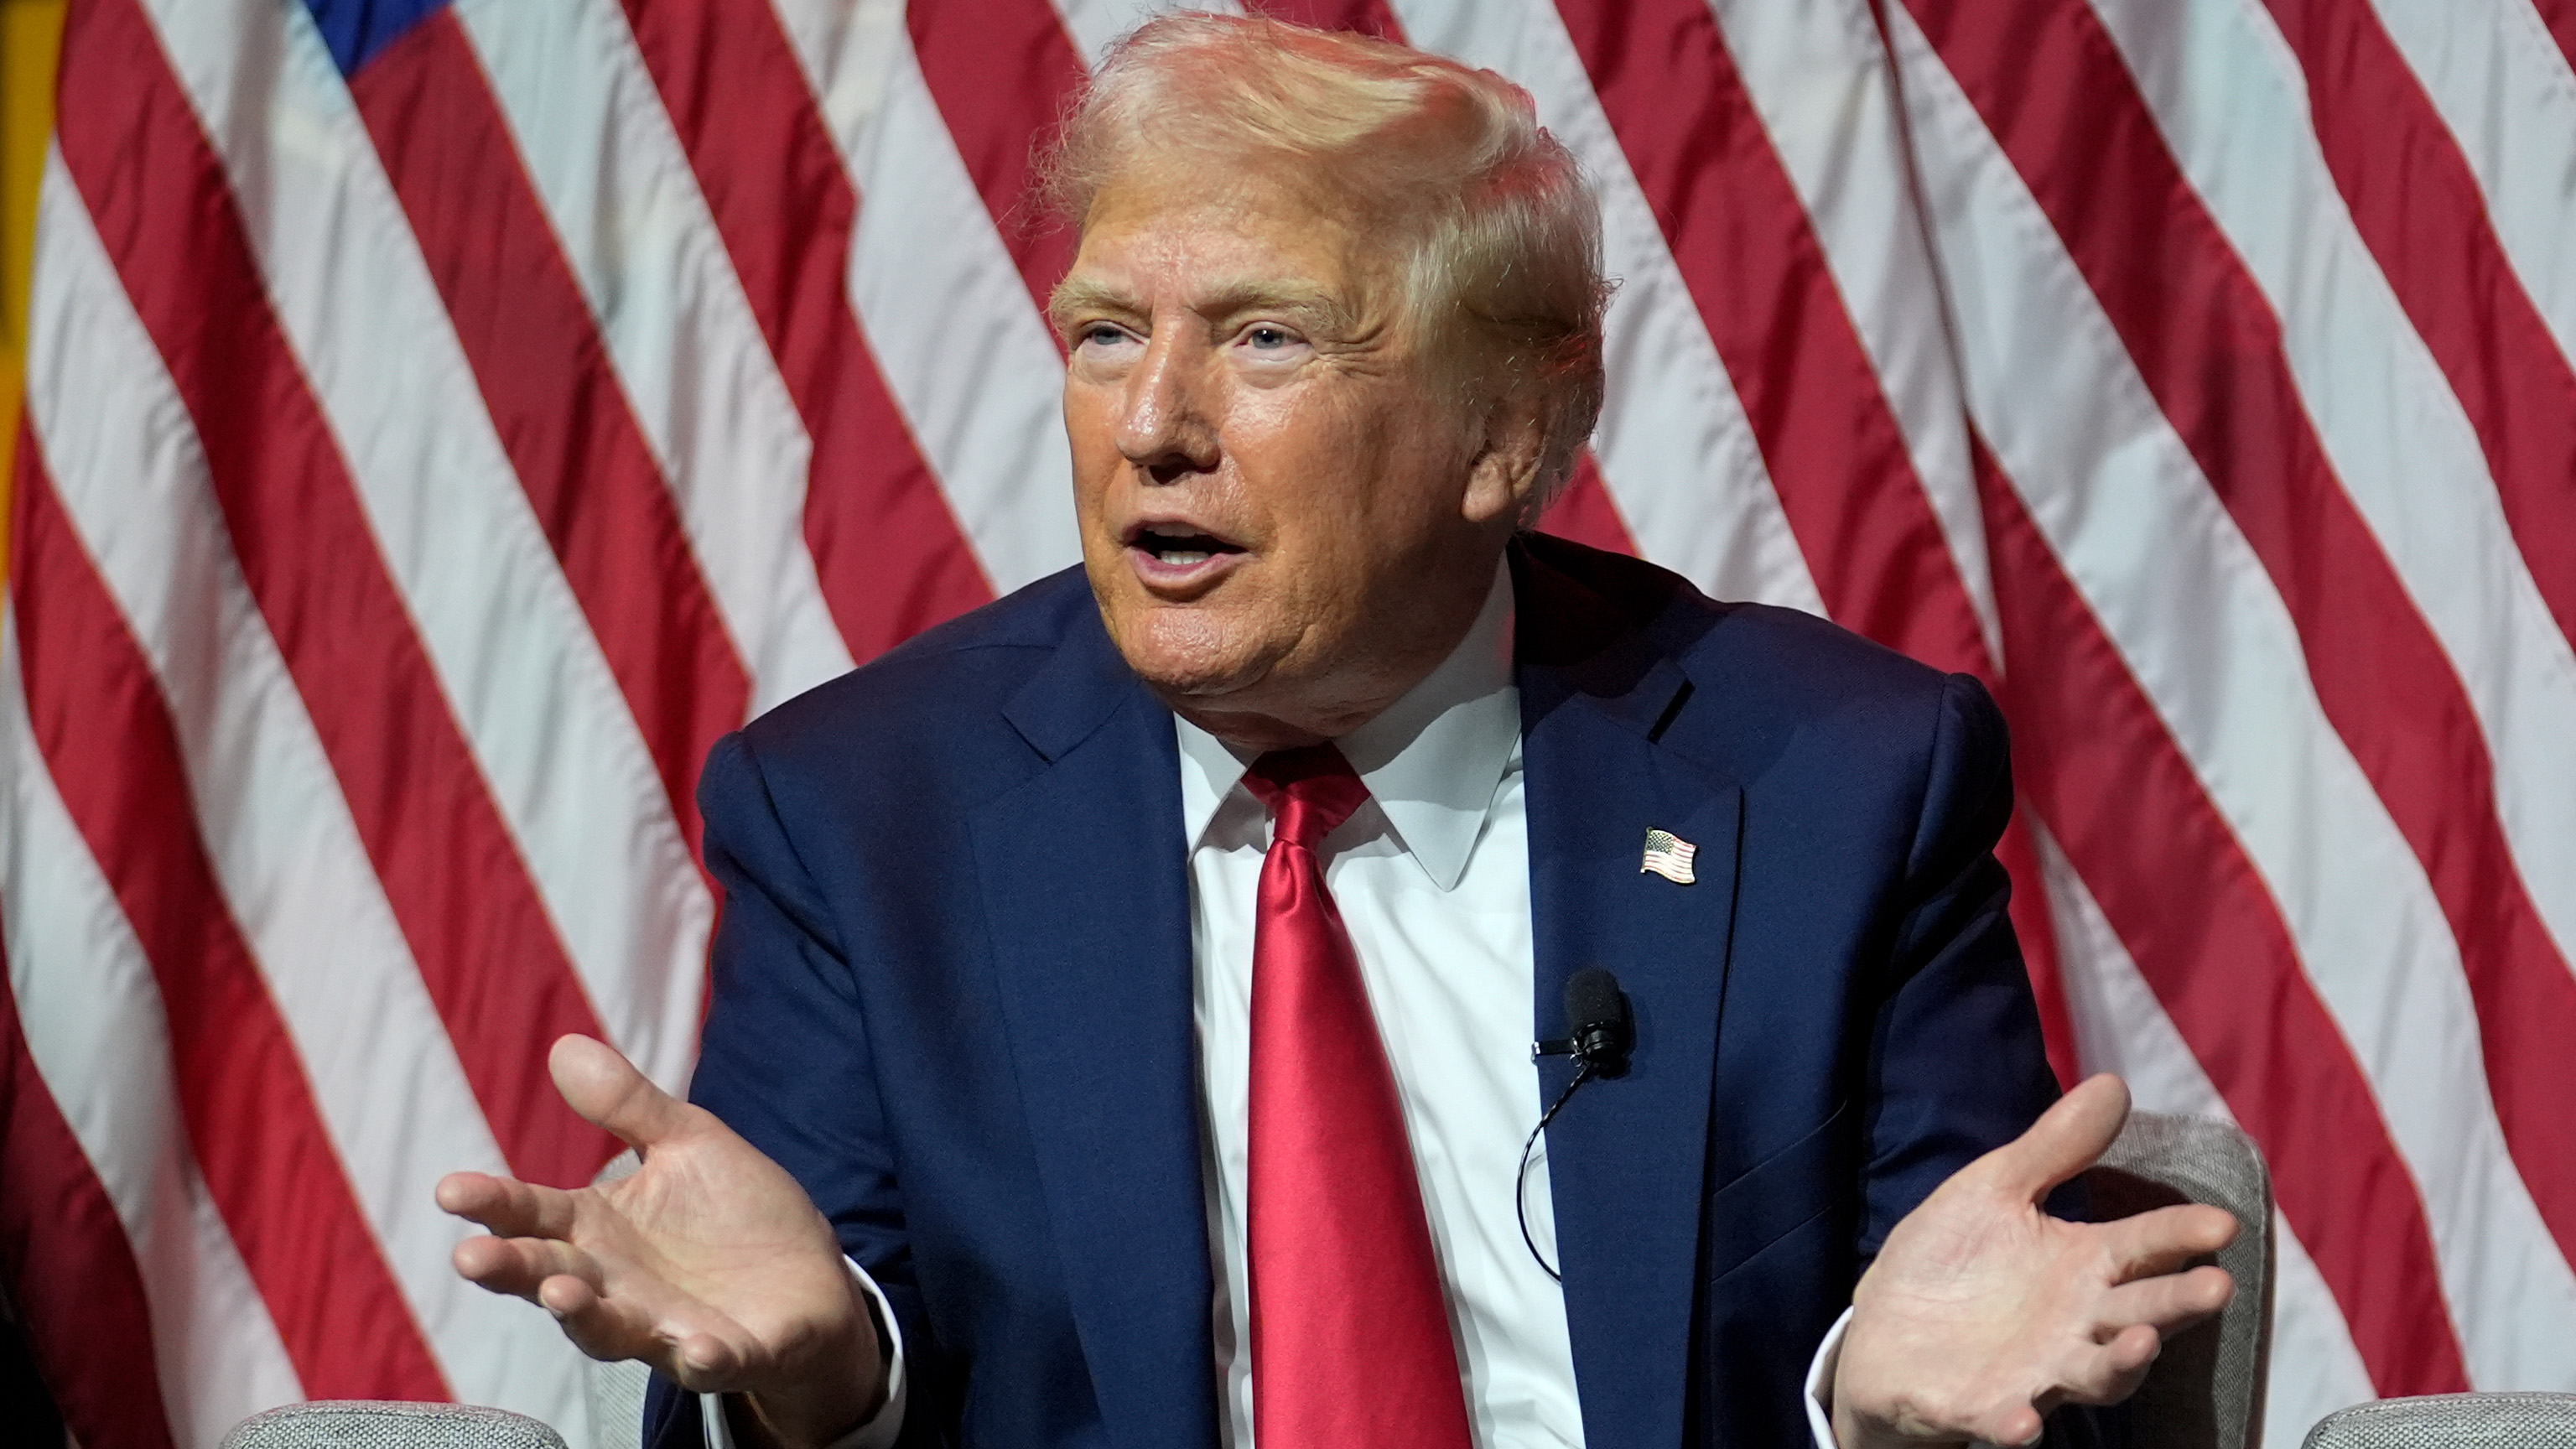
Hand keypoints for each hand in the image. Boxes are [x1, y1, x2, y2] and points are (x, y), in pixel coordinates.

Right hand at [437, 1035, 881, 1448]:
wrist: (812, 1279)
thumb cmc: (735, 1213)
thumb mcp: (687, 1144)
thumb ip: (627, 1107)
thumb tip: (564, 1045)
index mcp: (601, 1230)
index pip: (535, 1216)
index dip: (495, 1204)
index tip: (450, 1189)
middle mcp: (618, 1286)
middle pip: (552, 1279)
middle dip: (514, 1271)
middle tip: (473, 1258)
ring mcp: (667, 1327)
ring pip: (612, 1330)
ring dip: (586, 1316)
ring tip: (561, 1293)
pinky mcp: (727, 1354)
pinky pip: (708, 1362)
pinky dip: (699, 1356)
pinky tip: (695, 1345)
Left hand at [1831, 1075, 2237, 1448]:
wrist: (1884, 1330)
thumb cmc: (1954, 1259)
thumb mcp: (1996, 1190)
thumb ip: (2055, 1148)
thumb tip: (2114, 1082)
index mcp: (2080, 1267)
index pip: (2143, 1247)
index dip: (2182, 1235)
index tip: (2223, 1222)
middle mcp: (2073, 1326)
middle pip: (2138, 1315)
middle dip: (2176, 1304)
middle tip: (2216, 1287)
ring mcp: (2033, 1371)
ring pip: (2090, 1376)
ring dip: (2117, 1364)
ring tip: (2140, 1344)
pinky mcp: (1980, 1407)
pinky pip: (2003, 1419)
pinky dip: (2014, 1423)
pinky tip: (2023, 1423)